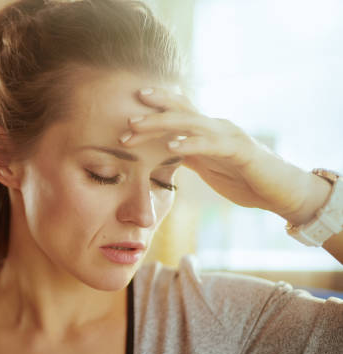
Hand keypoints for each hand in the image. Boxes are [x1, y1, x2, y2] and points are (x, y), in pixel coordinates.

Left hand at [121, 87, 312, 219]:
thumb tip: (165, 149)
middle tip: (125, 119)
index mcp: (207, 130)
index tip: (127, 111)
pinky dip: (191, 143)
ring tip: (137, 126)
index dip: (153, 108)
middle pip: (179, 111)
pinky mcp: (241, 151)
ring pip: (190, 122)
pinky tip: (173, 145)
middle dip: (150, 113)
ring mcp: (229, 136)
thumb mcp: (208, 165)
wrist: (281, 192)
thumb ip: (188, 153)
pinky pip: (212, 144)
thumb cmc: (244, 178)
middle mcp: (216, 127)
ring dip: (161, 123)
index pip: (177, 113)